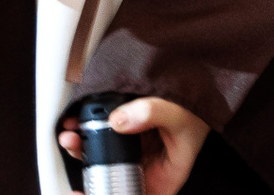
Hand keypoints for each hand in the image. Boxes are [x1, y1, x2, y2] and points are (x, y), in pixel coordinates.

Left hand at [59, 97, 209, 194]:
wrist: (203, 88)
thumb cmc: (199, 110)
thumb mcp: (180, 113)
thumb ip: (152, 113)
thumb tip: (117, 120)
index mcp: (163, 179)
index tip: (83, 193)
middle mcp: (146, 168)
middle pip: (112, 180)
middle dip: (87, 170)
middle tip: (73, 152)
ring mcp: (135, 151)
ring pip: (104, 158)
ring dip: (83, 148)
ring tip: (71, 136)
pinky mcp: (128, 131)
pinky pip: (105, 135)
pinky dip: (89, 129)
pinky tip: (78, 122)